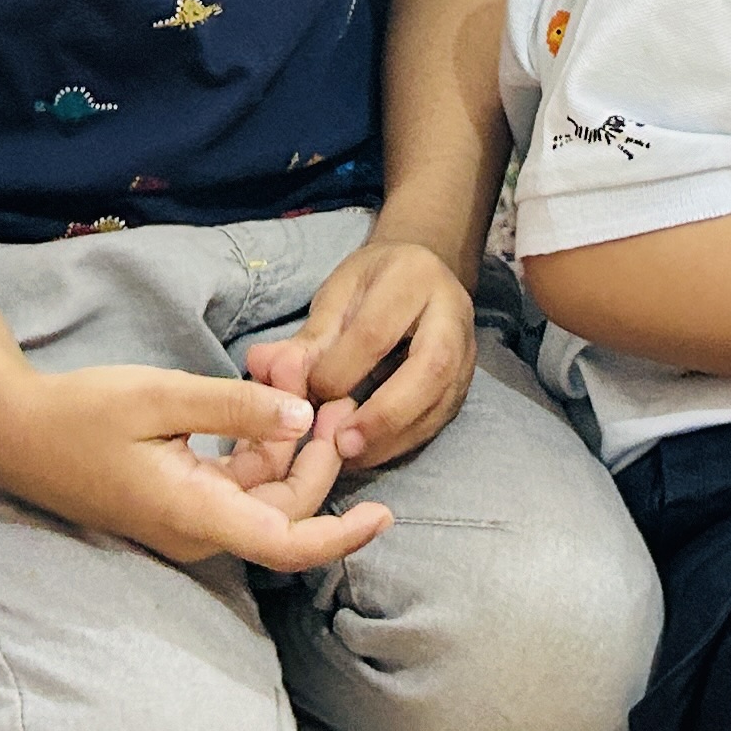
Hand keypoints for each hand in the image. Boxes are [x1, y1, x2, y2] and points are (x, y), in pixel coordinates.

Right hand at [0, 364, 387, 570]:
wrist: (14, 433)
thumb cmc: (81, 414)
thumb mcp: (161, 397)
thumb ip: (235, 409)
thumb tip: (302, 418)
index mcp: (196, 513)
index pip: (287, 543)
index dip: (341, 535)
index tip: (384, 512)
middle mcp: (198, 529)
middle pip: (286, 508)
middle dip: (318, 451)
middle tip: (329, 386)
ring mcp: (188, 518)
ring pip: (264, 491)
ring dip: (287, 440)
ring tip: (295, 375)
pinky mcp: (179, 500)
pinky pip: (237, 482)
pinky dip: (257, 443)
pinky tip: (263, 396)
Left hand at [244, 237, 476, 469]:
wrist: (422, 274)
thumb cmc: (373, 284)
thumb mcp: (337, 295)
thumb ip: (307, 338)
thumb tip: (263, 368)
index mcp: (412, 278)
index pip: (375, 333)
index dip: (338, 372)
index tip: (307, 396)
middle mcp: (452, 314)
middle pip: (430, 369)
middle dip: (383, 415)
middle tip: (340, 445)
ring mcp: (467, 352)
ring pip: (440, 403)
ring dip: (392, 438)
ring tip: (349, 456)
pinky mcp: (466, 384)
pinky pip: (438, 421)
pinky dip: (401, 443)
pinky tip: (367, 453)